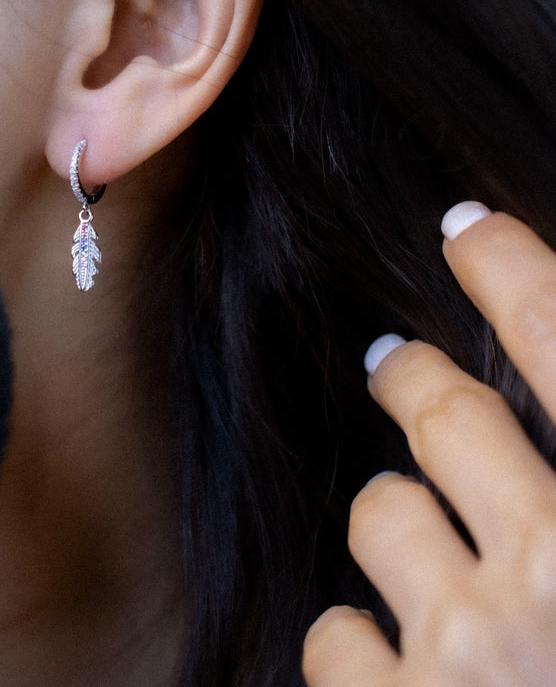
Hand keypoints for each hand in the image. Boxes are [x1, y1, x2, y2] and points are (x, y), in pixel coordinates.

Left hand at [303, 203, 555, 685]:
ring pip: (378, 514)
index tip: (468, 228)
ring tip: (432, 560)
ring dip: (400, 526)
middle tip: (396, 367)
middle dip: (413, 380)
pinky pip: (336, 635)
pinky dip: (365, 642)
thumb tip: (537, 427)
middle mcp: (554, 578)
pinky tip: (406, 668)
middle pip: (440, 411)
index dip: (517, 272)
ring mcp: (463, 655)